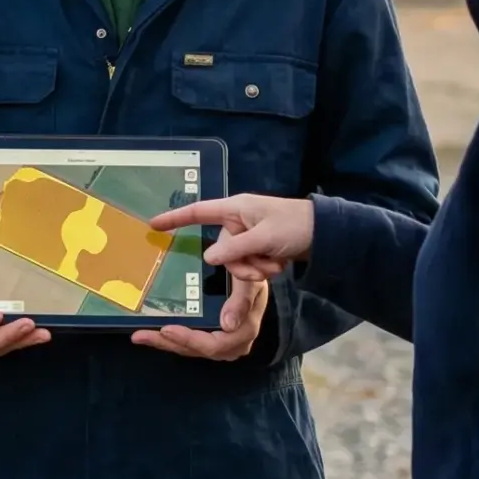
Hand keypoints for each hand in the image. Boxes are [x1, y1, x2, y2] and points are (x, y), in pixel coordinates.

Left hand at [131, 271, 266, 359]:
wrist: (250, 262)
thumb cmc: (251, 269)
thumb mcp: (250, 279)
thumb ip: (241, 300)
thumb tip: (228, 325)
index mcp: (245, 329)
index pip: (216, 344)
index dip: (190, 340)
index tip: (167, 328)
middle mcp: (234, 340)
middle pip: (199, 350)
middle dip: (170, 343)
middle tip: (142, 335)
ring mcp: (222, 340)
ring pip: (190, 348)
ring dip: (164, 343)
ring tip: (139, 336)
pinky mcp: (211, 335)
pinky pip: (189, 342)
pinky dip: (169, 338)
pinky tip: (148, 332)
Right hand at [148, 194, 314, 280]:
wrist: (325, 233)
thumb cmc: (294, 225)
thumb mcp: (264, 238)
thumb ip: (234, 249)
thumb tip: (208, 258)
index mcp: (235, 209)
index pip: (198, 211)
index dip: (175, 217)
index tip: (153, 225)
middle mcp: (237, 221)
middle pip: (222, 250)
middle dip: (242, 265)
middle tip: (264, 267)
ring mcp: (247, 236)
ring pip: (236, 262)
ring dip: (256, 269)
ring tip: (276, 263)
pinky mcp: (257, 248)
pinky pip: (249, 265)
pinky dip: (263, 268)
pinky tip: (280, 263)